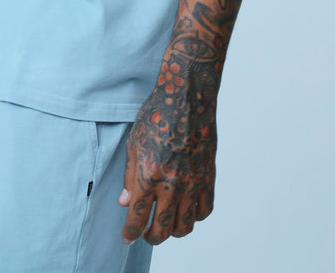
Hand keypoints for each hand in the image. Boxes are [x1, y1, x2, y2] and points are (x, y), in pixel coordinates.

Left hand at [119, 62, 216, 244]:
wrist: (187, 97)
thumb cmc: (157, 114)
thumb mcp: (134, 143)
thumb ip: (130, 176)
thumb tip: (125, 202)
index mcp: (149, 174)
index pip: (137, 217)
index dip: (130, 233)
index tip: (127, 237)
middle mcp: (172, 183)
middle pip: (162, 229)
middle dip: (150, 237)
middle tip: (145, 233)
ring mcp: (193, 182)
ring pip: (185, 227)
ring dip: (173, 230)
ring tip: (165, 223)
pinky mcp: (208, 177)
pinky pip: (204, 211)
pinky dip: (194, 216)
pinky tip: (185, 208)